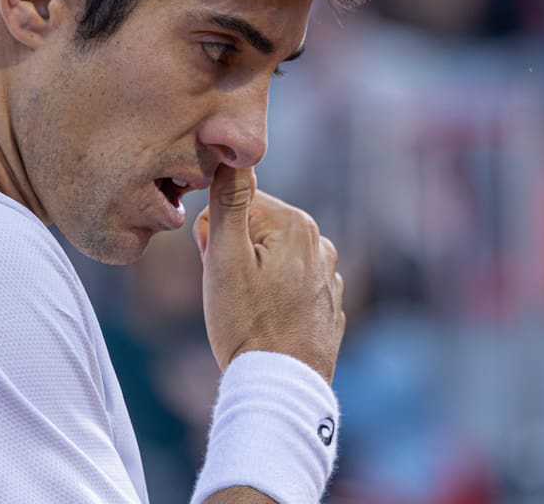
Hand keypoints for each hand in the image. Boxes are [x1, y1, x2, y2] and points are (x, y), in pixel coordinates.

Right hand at [194, 165, 344, 383]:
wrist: (280, 387)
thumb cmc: (246, 324)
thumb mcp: (224, 258)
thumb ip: (229, 201)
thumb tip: (232, 156)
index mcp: (296, 224)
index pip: (237, 202)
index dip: (215, 232)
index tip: (214, 264)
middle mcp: (320, 243)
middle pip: (255, 229)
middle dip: (233, 253)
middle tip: (228, 290)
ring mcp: (328, 276)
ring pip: (270, 258)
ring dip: (251, 275)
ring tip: (246, 310)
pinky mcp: (327, 304)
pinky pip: (288, 285)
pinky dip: (272, 297)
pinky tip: (265, 322)